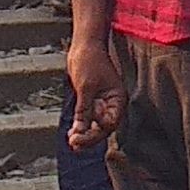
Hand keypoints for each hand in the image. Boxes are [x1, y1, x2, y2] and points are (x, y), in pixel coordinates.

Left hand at [65, 33, 123, 151]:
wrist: (84, 44)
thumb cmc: (89, 61)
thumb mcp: (85, 87)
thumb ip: (84, 111)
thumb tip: (79, 131)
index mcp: (118, 99)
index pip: (109, 124)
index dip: (95, 132)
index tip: (78, 136)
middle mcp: (112, 103)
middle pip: (103, 128)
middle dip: (89, 137)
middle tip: (74, 145)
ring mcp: (102, 102)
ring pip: (95, 125)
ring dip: (83, 134)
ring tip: (71, 142)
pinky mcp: (92, 100)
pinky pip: (88, 118)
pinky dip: (80, 125)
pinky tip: (71, 133)